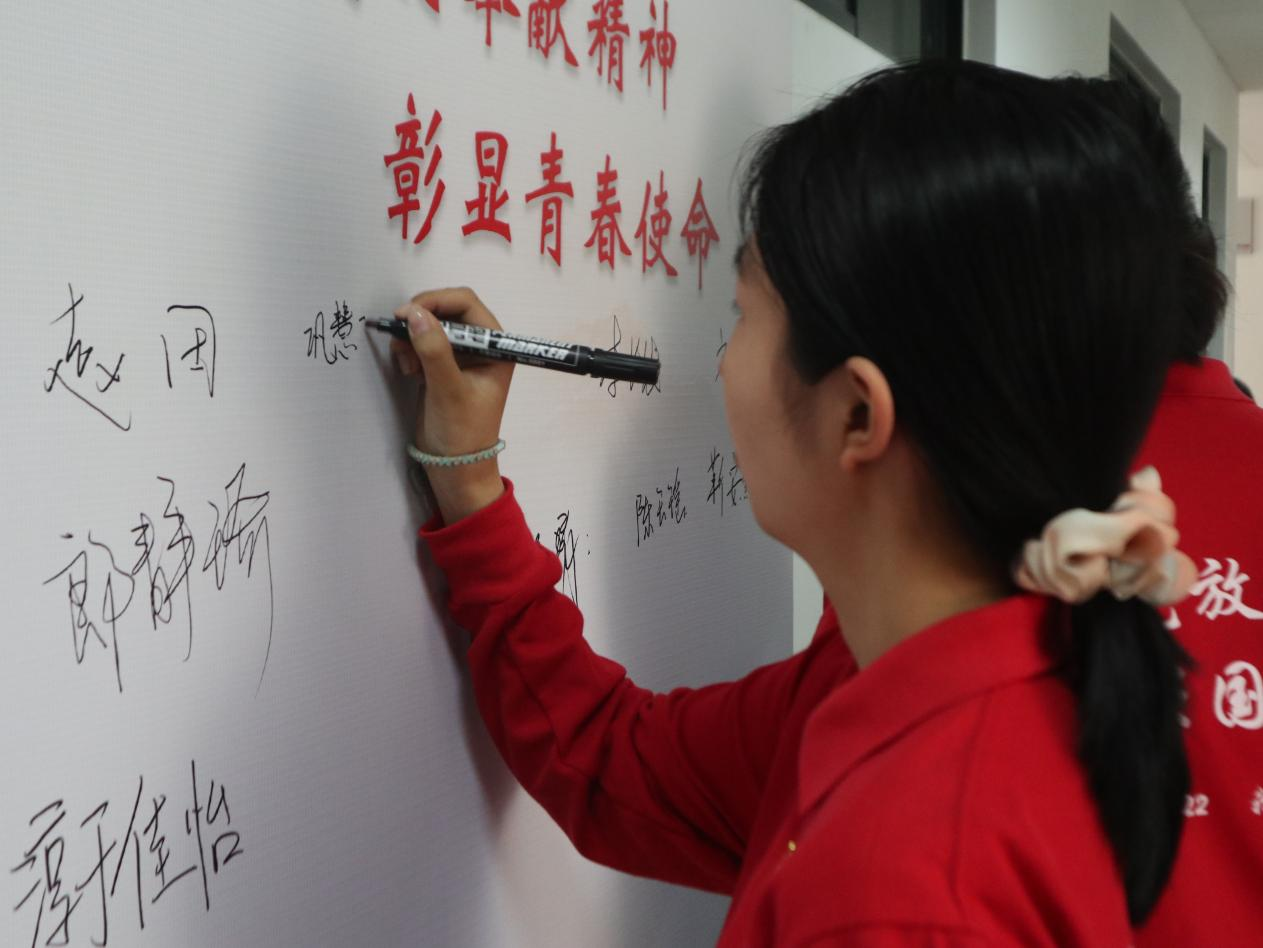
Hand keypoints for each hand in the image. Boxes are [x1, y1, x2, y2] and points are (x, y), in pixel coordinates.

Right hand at [391, 287, 512, 521]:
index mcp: (496, 347)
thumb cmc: (462, 432)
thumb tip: (414, 314)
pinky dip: (410, 350)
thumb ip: (434, 350)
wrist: (454, 466)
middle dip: (421, 321)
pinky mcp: (442, 366)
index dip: (435, 301)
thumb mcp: (449, 390)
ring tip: (406, 364)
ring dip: (412, 337)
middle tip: (398, 336)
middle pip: (446, 310)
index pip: (466, 304)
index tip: (406, 313)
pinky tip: (408, 371)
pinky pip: (422, 343)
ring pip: (430, 325)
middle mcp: (481, 345)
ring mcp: (461, 355)